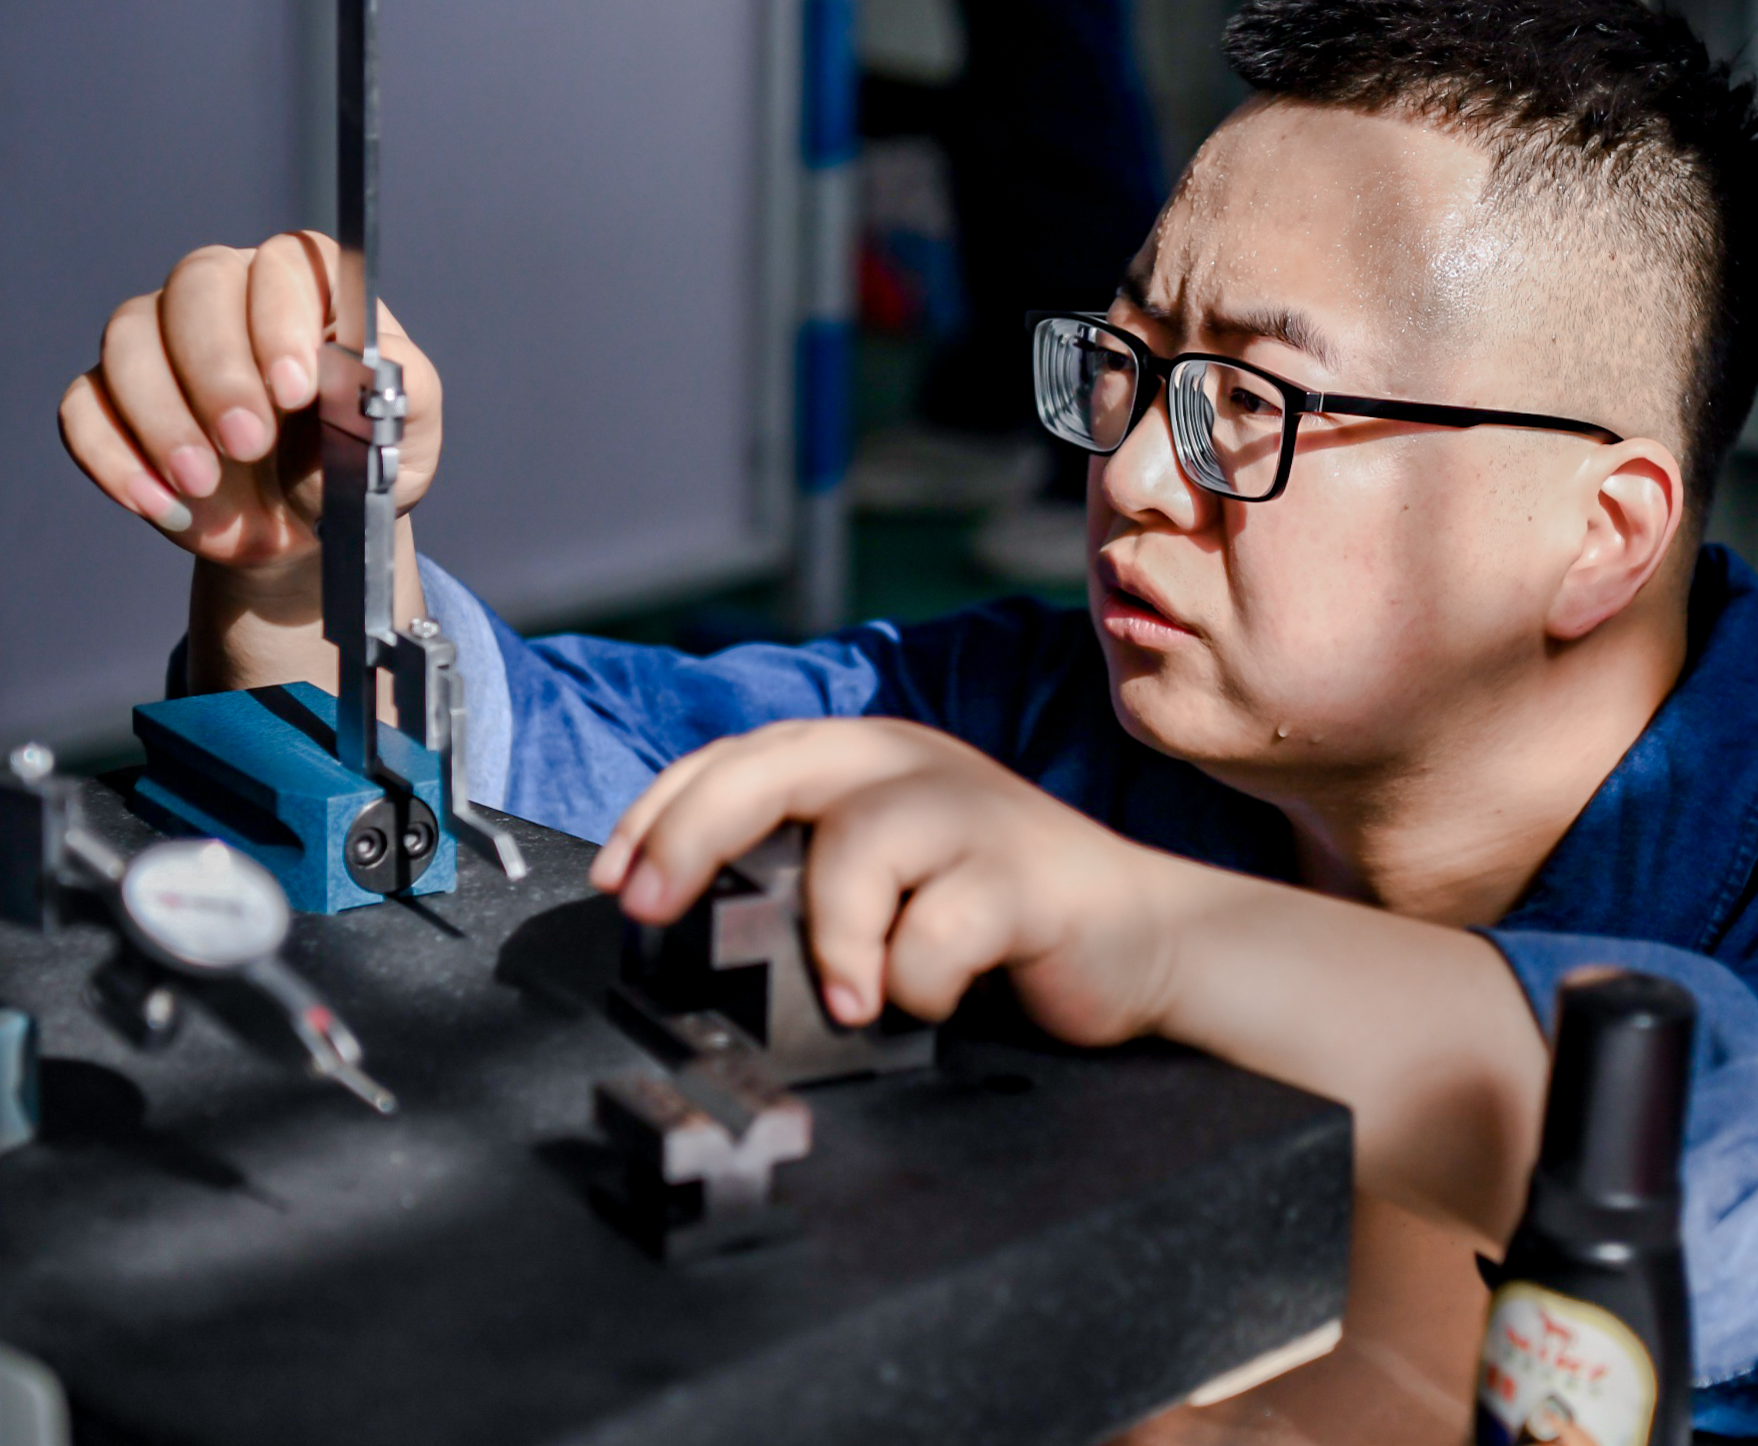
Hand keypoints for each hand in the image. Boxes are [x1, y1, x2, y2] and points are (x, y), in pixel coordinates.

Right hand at [58, 231, 441, 572]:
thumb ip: (406, 391)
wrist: (306, 531)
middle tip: (247, 444)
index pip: (284, 262)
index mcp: (308, 291)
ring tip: (203, 482)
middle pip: (195, 285)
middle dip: (216, 369)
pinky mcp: (114, 401)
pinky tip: (162, 503)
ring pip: (127, 338)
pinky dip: (113, 457)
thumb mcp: (409, 436)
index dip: (280, 316)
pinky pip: (83, 406)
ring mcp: (162, 346)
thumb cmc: (356, 465)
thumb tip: (367, 365)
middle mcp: (228, 299)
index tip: (295, 390)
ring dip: (161, 416)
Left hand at [588, 718, 1180, 1045]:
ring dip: (835, 936)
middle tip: (648, 909)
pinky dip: (919, 980)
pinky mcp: (1026, 874)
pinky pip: (940, 928)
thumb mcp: (884, 877)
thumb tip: (682, 916)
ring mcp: (972, 812)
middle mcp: (911, 764)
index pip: (737, 758)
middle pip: (775, 769)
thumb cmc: (994, 918)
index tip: (614, 881)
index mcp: (866, 757)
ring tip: (849, 1001)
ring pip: (857, 847)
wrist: (1142, 939)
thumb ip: (804, 872)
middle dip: (692, 837)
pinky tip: (934, 1001)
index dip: (661, 812)